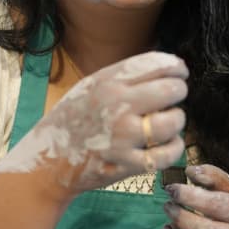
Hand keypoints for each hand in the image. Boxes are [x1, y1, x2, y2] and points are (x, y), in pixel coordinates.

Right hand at [0, 50, 187, 197]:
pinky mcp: (128, 164)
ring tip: (167, 122)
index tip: (181, 73)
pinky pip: (168, 153)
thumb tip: (167, 66)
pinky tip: (168, 144)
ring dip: (176, 120)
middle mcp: (117, 105)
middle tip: (174, 98)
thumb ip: (123, 76)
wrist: (47, 162)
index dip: (177, 67)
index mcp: (108, 82)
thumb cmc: (72, 121)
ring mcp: (123, 136)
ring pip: (174, 121)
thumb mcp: (90, 87)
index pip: (158, 64)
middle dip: (179, 91)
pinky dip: (174, 147)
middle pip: (172, 89)